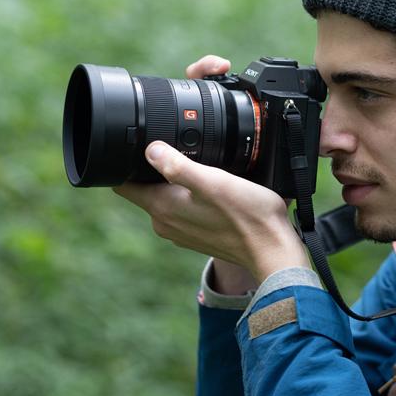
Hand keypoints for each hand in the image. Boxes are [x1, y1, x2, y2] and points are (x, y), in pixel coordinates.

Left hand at [112, 55, 309, 286]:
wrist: (273, 249)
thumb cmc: (248, 215)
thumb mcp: (213, 182)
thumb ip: (178, 166)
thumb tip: (149, 150)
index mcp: (162, 208)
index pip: (122, 184)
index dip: (123, 162)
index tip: (135, 145)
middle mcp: (165, 223)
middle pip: (144, 188)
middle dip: (151, 169)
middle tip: (176, 148)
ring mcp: (180, 232)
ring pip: (165, 198)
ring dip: (174, 183)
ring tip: (198, 167)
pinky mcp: (197, 236)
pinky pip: (183, 209)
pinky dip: (190, 197)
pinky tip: (212, 189)